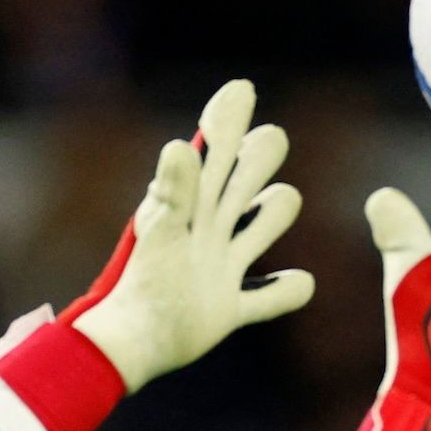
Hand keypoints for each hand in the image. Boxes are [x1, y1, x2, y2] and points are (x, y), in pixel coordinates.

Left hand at [0, 81, 312, 430]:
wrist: (135, 342)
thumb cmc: (145, 282)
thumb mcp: (162, 229)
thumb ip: (176, 189)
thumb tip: (180, 144)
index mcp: (192, 206)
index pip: (213, 152)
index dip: (228, 121)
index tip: (240, 89)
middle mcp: (209, 230)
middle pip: (245, 179)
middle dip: (260, 156)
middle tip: (269, 141)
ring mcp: (221, 268)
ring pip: (263, 226)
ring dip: (275, 213)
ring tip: (277, 205)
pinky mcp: (230, 308)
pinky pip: (270, 298)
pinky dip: (287, 291)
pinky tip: (295, 284)